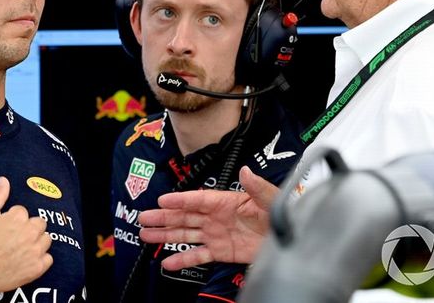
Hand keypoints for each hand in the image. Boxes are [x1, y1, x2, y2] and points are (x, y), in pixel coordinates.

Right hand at [0, 177, 52, 301]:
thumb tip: (4, 180)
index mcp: (17, 218)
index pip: (22, 212)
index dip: (12, 219)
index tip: (3, 228)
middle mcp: (29, 233)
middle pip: (39, 223)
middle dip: (29, 227)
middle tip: (14, 237)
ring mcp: (34, 252)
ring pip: (46, 239)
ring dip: (37, 241)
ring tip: (21, 248)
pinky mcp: (36, 268)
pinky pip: (48, 259)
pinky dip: (41, 259)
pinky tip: (28, 260)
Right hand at [138, 166, 277, 269]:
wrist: (289, 237)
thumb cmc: (281, 212)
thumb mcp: (270, 198)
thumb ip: (257, 187)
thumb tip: (246, 171)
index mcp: (226, 201)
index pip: (197, 200)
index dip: (179, 200)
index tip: (162, 200)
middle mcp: (216, 217)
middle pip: (185, 217)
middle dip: (164, 217)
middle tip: (144, 218)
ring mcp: (216, 234)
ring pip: (186, 234)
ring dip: (166, 235)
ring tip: (146, 236)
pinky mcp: (221, 251)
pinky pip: (198, 255)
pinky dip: (182, 259)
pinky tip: (167, 261)